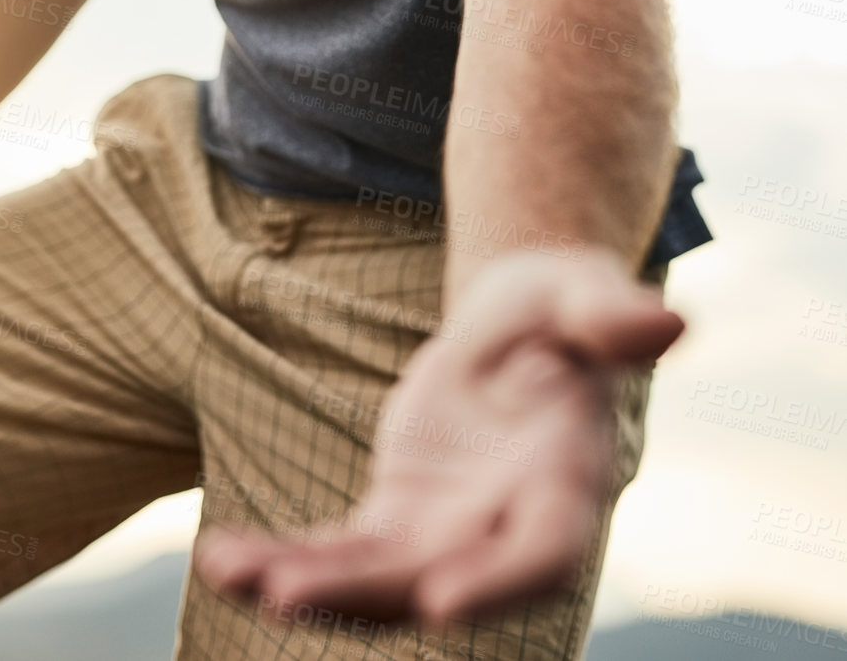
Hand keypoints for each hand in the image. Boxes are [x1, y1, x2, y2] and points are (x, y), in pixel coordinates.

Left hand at [195, 248, 682, 630]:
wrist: (524, 327)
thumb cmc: (561, 303)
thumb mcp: (579, 291)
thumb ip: (610, 313)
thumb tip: (669, 323)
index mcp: (563, 478)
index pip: (540, 549)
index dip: (495, 580)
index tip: (436, 603)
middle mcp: (504, 524)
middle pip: (436, 579)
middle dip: (364, 595)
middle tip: (284, 597)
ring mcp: (449, 533)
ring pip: (376, 580)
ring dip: (307, 585)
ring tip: (232, 573)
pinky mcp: (400, 521)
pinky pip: (340, 552)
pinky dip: (285, 558)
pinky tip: (223, 556)